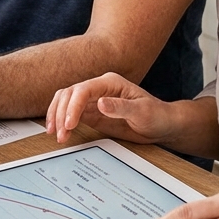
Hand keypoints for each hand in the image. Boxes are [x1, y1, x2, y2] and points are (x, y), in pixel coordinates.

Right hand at [45, 73, 182, 144]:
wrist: (162, 125)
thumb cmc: (157, 115)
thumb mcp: (142, 112)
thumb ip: (121, 107)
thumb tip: (100, 103)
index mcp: (110, 83)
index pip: (83, 90)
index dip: (73, 106)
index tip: (70, 125)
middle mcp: (99, 88)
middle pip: (69, 94)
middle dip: (61, 113)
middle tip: (61, 134)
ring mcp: (93, 100)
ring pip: (65, 101)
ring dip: (57, 116)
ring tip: (56, 135)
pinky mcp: (91, 112)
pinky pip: (70, 112)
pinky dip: (61, 121)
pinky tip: (58, 131)